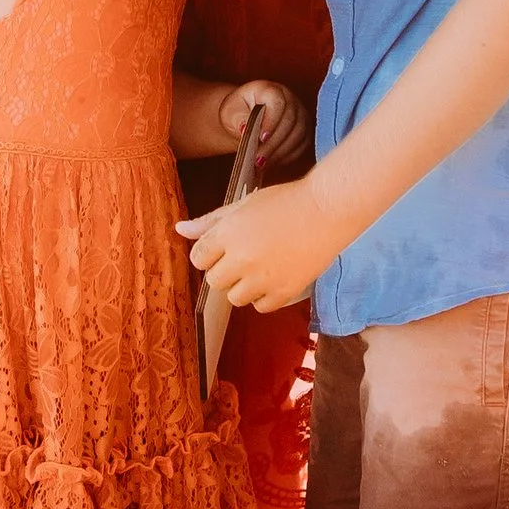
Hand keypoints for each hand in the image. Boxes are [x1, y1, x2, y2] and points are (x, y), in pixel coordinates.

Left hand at [179, 176, 343, 312]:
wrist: (328, 210)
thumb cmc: (286, 202)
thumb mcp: (243, 205)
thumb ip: (209, 221)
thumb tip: (180, 229)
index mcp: (229, 233)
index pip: (199, 258)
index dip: (209, 253)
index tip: (224, 248)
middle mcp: (242, 259)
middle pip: (214, 281)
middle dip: (224, 270)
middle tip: (245, 255)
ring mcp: (263, 278)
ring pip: (235, 297)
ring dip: (243, 285)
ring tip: (261, 266)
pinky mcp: (284, 292)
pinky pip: (260, 306)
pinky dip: (264, 296)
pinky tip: (274, 277)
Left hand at [210, 77, 309, 168]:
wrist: (246, 119)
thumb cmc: (238, 112)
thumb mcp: (231, 112)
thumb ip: (238, 118)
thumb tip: (245, 128)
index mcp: (271, 90)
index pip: (278, 103)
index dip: (271, 122)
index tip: (260, 138)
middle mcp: (290, 100)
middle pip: (290, 121)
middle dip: (273, 143)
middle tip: (258, 159)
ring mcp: (300, 115)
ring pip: (299, 135)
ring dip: (280, 152)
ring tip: (263, 163)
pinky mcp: (304, 131)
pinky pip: (302, 145)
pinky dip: (287, 156)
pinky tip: (272, 161)